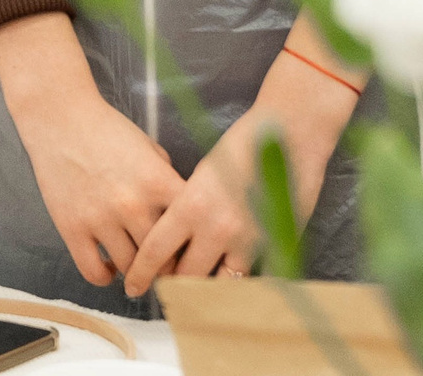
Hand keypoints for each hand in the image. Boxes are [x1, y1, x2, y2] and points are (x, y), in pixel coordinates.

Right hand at [0, 12, 186, 289]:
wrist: (60, 119)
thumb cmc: (108, 130)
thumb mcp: (149, 148)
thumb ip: (167, 181)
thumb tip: (183, 215)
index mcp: (157, 181)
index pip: (189, 229)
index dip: (193, 245)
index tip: (191, 252)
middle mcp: (132, 204)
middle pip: (163, 258)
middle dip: (168, 266)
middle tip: (166, 267)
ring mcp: (100, 219)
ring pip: (131, 268)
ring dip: (137, 271)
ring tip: (138, 265)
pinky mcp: (72, 229)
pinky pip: (94, 272)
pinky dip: (106, 276)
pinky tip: (109, 265)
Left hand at [122, 23, 360, 296]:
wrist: (289, 132)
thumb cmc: (244, 144)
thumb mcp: (205, 172)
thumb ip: (189, 206)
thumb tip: (175, 235)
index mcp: (192, 205)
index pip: (156, 252)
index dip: (142, 274)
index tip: (134, 285)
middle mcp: (216, 228)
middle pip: (185, 275)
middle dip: (173, 284)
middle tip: (167, 289)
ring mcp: (247, 240)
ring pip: (217, 283)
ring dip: (206, 288)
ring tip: (197, 290)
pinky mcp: (273, 245)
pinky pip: (250, 278)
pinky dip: (239, 283)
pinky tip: (232, 285)